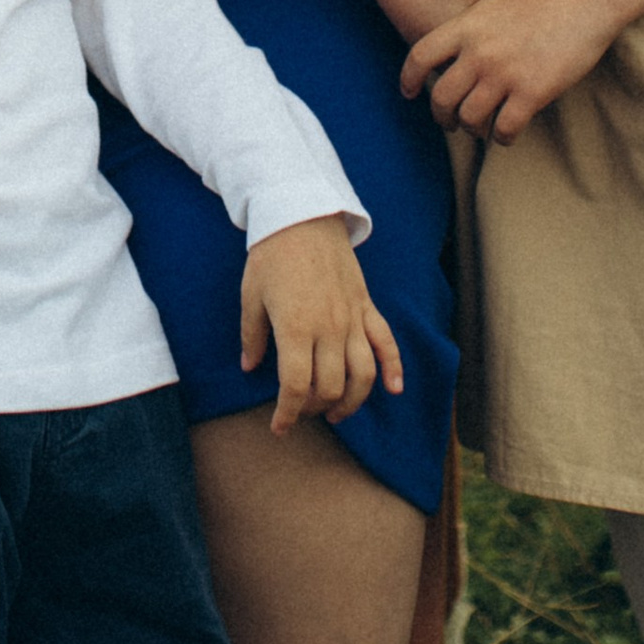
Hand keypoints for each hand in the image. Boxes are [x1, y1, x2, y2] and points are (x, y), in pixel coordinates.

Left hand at [239, 216, 402, 429]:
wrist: (301, 215)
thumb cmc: (270, 255)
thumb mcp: (250, 296)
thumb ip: (252, 336)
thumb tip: (249, 367)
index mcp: (295, 328)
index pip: (295, 387)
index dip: (287, 414)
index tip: (279, 428)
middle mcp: (329, 329)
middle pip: (330, 387)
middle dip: (313, 409)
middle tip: (299, 411)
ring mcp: (352, 318)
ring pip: (363, 375)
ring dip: (352, 402)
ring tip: (335, 413)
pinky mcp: (367, 307)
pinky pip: (387, 343)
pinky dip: (394, 369)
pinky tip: (394, 390)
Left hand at [402, 0, 643, 142]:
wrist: (582, 1)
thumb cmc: (543, 1)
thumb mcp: (493, 5)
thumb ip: (470, 30)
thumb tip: (457, 54)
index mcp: (466, 27)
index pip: (420, 57)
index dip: (410, 79)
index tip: (409, 94)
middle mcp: (478, 52)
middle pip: (442, 97)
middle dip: (443, 116)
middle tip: (450, 123)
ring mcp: (503, 74)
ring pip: (470, 118)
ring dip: (473, 129)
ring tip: (480, 130)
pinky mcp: (531, 93)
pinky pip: (504, 129)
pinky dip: (502, 137)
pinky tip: (507, 135)